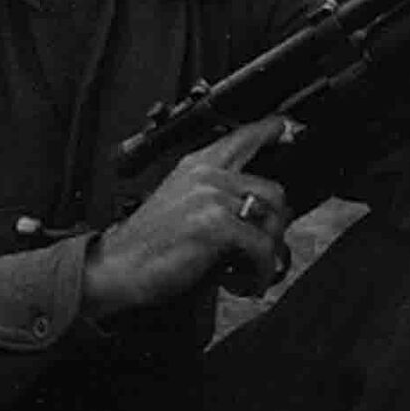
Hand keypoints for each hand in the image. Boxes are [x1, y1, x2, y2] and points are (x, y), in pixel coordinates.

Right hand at [83, 116, 295, 317]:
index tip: (290, 128)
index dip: (273, 129)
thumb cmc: (148, 242)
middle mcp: (206, 174)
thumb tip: (258, 209)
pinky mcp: (214, 224)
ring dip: (270, 250)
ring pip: (273, 217)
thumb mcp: (181, 202)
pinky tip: (246, 282)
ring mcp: (210, 196)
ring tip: (252, 268)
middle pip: (273, 189)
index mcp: (197, 164)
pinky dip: (260, 272)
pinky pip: (261, 247)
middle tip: (264, 248)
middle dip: (277, 226)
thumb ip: (215, 194)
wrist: (119, 264)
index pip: (243, 136)